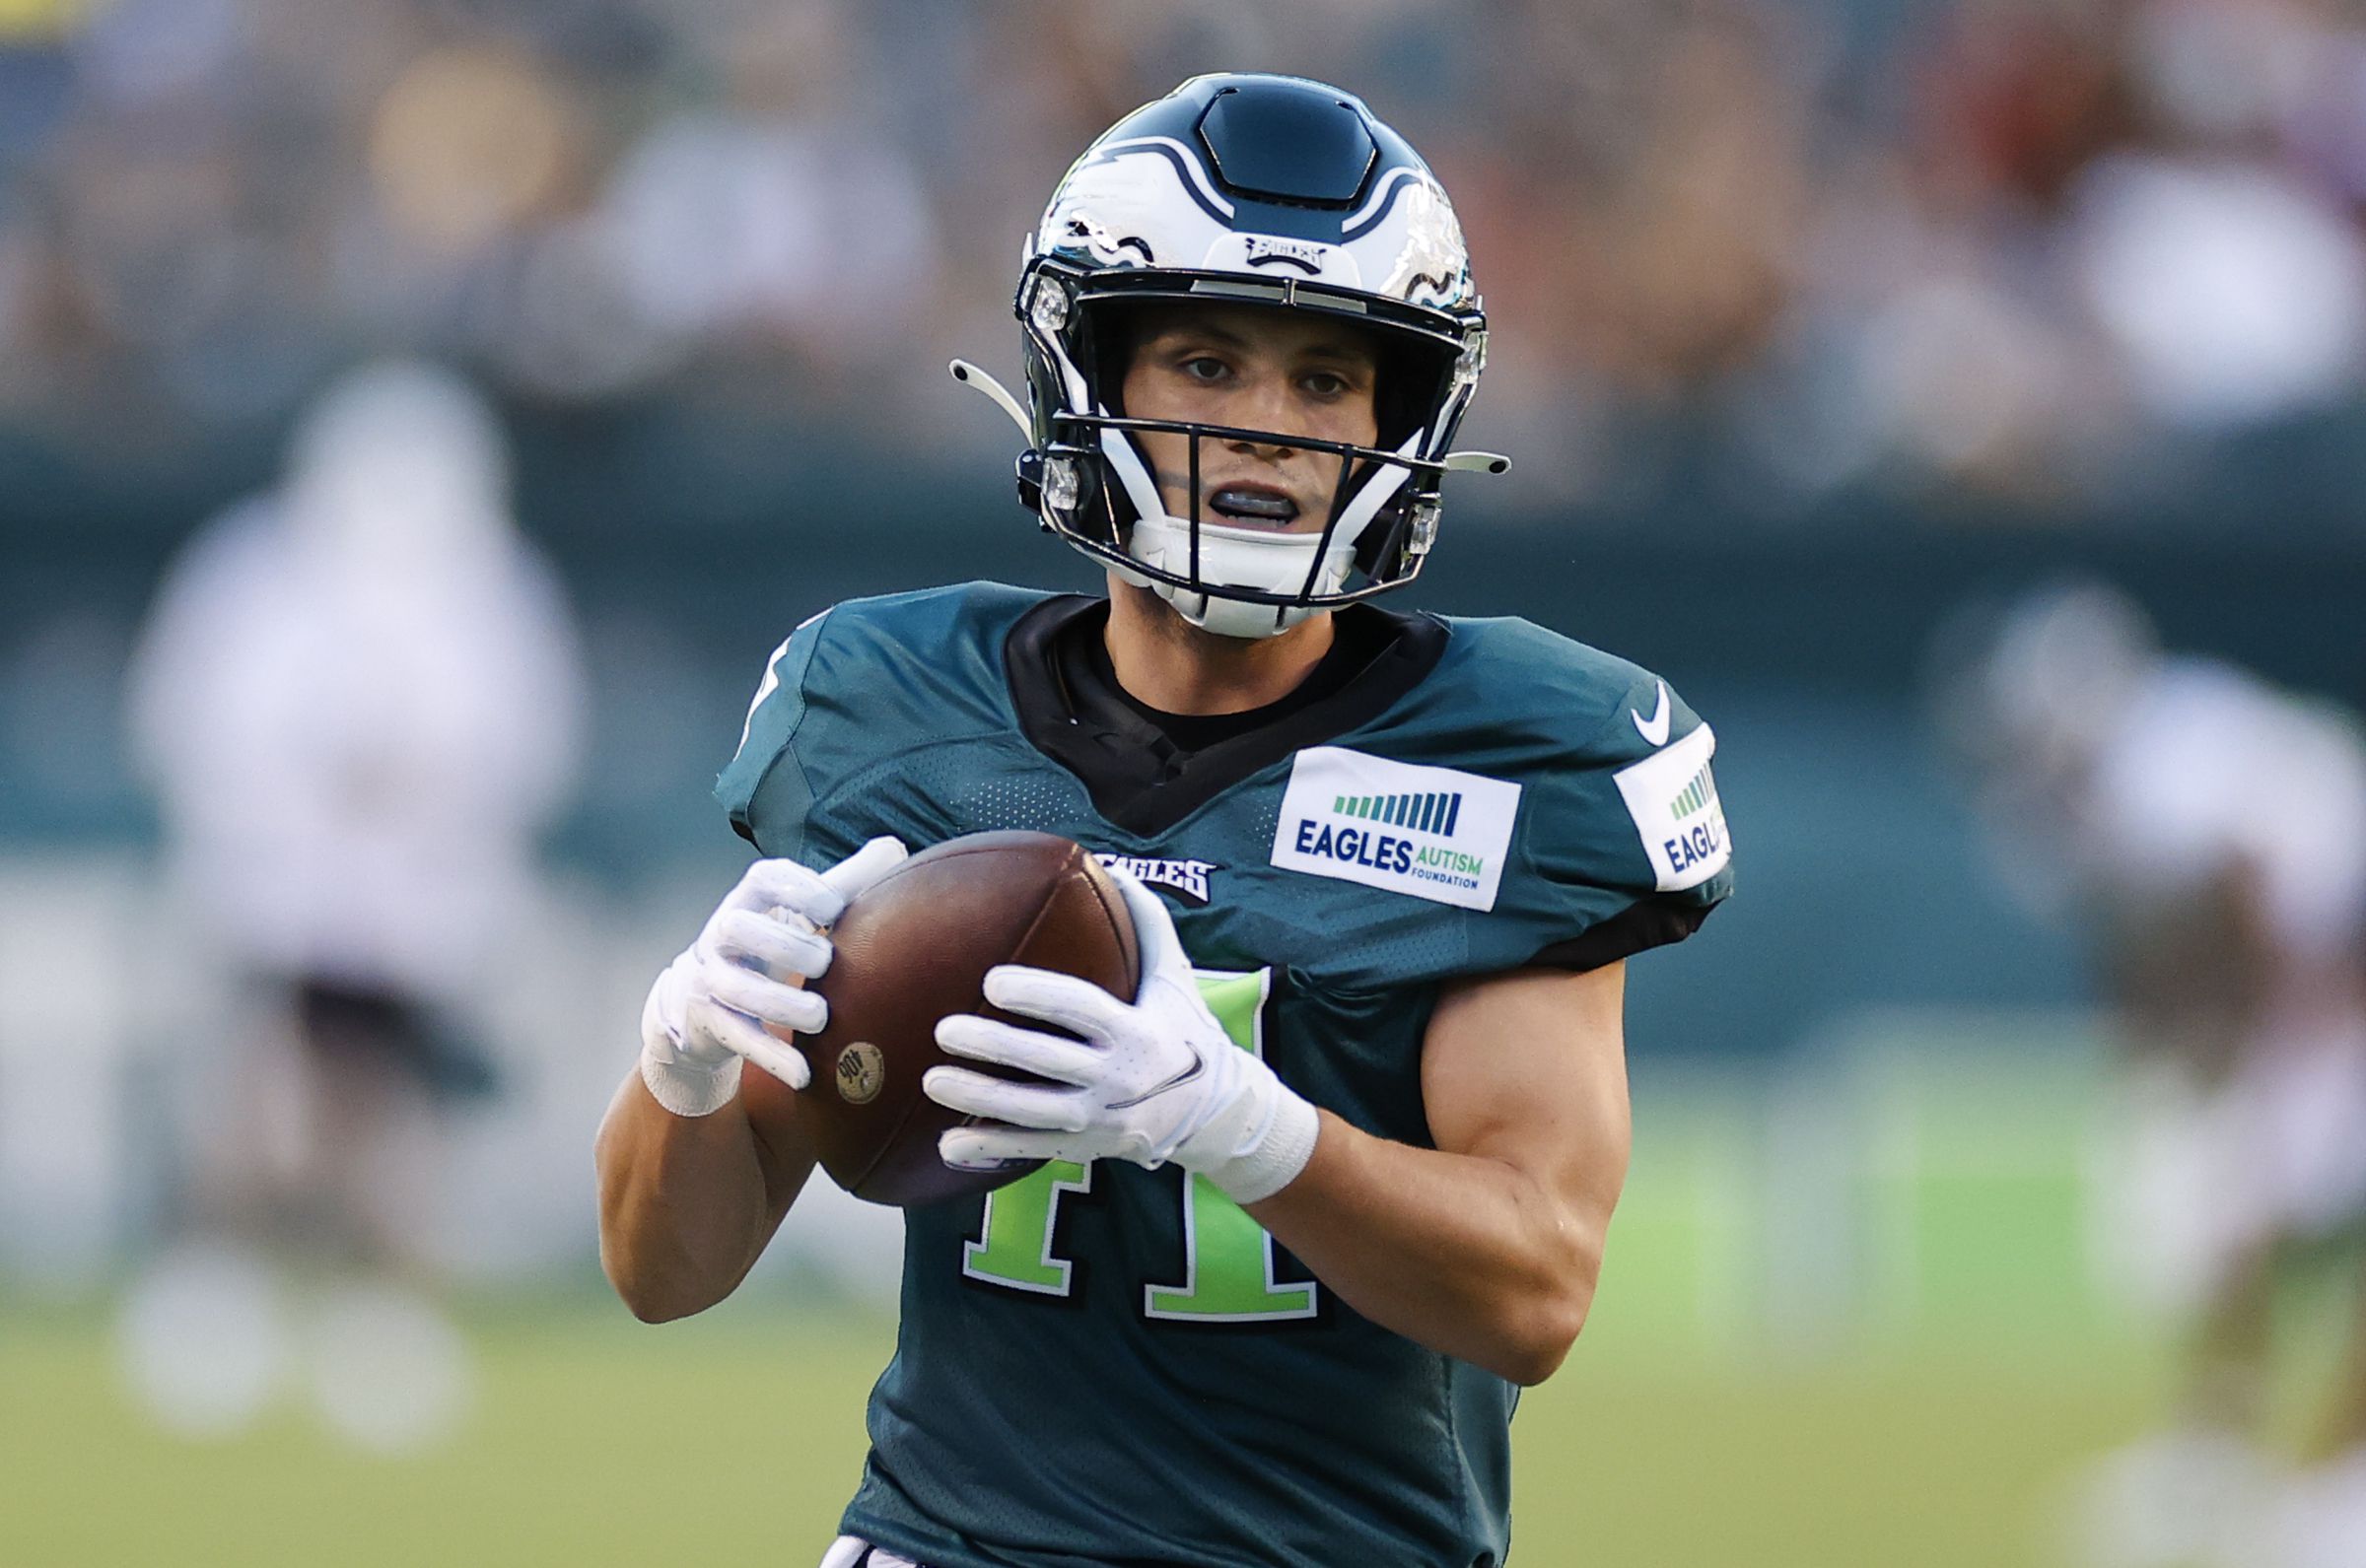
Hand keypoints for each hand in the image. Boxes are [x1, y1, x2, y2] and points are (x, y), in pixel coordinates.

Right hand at [637, 837, 907, 1115]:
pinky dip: (771, 1058)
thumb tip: (894, 848)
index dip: (798, 887)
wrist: (706, 995)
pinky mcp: (711, 1021)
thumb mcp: (802, 910)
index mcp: (750, 898)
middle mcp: (723, 932)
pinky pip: (737, 1038)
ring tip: (821, 1018)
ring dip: (780, 1005)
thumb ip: (847, 882)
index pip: (764, 877)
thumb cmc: (773, 941)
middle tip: (826, 963)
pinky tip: (804, 1074)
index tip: (833, 907)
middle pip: (738, 927)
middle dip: (783, 945)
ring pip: (734, 987)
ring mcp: (712, 977)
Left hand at [923, 866, 1319, 1202]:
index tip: (992, 982)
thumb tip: (1108, 866)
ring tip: (933, 1079)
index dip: (1037, 996)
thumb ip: (1146, 920)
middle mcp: (1118, 1078)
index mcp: (1137, 1030)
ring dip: (980, 1098)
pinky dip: (988, 1150)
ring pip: (1031, 1110)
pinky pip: (1030, 1149)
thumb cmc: (1182, 1027)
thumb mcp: (1175, 974)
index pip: (1081, 1010)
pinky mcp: (1084, 1148)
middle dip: (993, 1048)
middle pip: (1046, 1061)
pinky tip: (946, 1143)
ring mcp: (1099, 1118)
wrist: (1212, 1109)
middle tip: (944, 1029)